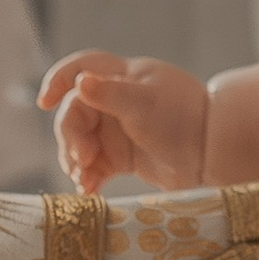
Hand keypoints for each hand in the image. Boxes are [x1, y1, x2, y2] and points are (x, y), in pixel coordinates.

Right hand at [39, 49, 208, 193]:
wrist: (214, 154)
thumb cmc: (183, 119)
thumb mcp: (145, 104)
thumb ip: (110, 94)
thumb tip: (80, 83)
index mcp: (122, 77)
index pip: (81, 68)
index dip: (58, 81)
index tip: (45, 103)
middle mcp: (116, 101)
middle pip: (74, 113)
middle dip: (72, 137)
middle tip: (82, 159)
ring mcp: (119, 130)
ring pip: (80, 142)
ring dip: (76, 160)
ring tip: (83, 179)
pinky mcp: (123, 157)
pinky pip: (95, 166)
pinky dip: (88, 177)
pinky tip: (88, 191)